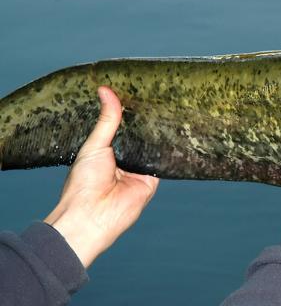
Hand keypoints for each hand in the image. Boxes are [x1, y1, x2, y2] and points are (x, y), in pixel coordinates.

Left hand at [44, 86, 158, 267]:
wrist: (92, 214)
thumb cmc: (83, 184)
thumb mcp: (95, 145)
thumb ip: (107, 120)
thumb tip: (106, 91)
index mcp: (107, 151)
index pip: (122, 127)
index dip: (128, 112)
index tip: (136, 91)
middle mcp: (125, 159)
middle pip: (140, 136)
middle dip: (145, 121)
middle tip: (155, 96)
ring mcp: (139, 169)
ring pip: (152, 146)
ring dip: (156, 134)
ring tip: (167, 108)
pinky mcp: (153, 179)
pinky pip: (162, 161)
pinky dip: (166, 150)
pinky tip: (172, 131)